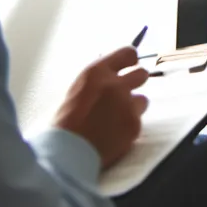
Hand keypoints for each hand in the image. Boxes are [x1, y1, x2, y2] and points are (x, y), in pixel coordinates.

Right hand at [53, 46, 149, 167]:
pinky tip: (114, 135)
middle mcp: (116, 85)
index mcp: (96, 73)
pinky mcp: (135, 125)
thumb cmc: (64, 123)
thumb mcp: (77, 91)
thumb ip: (98, 81)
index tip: (130, 65)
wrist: (66, 153)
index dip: (130, 60)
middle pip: (142, 74)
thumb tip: (111, 76)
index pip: (128, 53)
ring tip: (115, 120)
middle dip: (136, 83)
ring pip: (142, 100)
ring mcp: (127, 105)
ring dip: (132, 108)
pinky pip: (138, 121)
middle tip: (125, 94)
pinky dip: (129, 127)